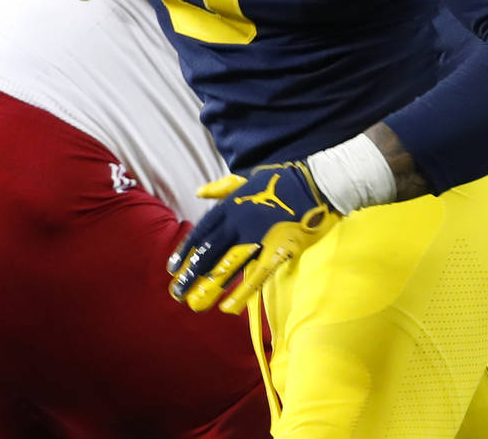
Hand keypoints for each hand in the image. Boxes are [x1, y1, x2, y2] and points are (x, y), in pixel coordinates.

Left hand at [167, 163, 338, 314]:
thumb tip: (198, 192)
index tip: (172, 269)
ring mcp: (258, 237)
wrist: (314, 184)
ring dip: (210, 286)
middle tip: (177, 292)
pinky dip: (241, 292)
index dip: (186, 252)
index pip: (202, 232)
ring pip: (228, 266)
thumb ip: (221, 189)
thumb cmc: (280, 181)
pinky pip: (256, 275)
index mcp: (232, 205)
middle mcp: (240, 222)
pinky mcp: (278, 250)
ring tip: (194, 303)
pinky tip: (227, 308)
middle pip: (210, 252)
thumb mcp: (246, 180)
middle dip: (192, 273)